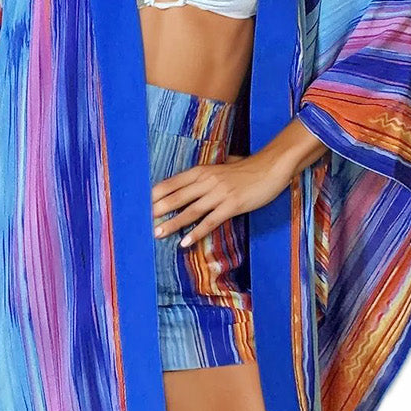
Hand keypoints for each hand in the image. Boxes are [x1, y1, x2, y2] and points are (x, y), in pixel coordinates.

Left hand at [151, 151, 288, 248]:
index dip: (155, 195)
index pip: (171, 183)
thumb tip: (187, 187)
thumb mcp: (220, 169)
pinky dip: (196, 233)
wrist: (270, 168)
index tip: (140, 205)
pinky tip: (185, 242)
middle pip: (176, 197)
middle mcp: (207, 180)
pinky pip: (210, 221)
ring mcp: (219, 193)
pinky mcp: (232, 205)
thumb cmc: (245, 169)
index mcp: (201, 171)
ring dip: (172, 224)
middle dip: (157, 210)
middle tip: (141, 222)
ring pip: (190, 211)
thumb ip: (203, 177)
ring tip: (157, 233)